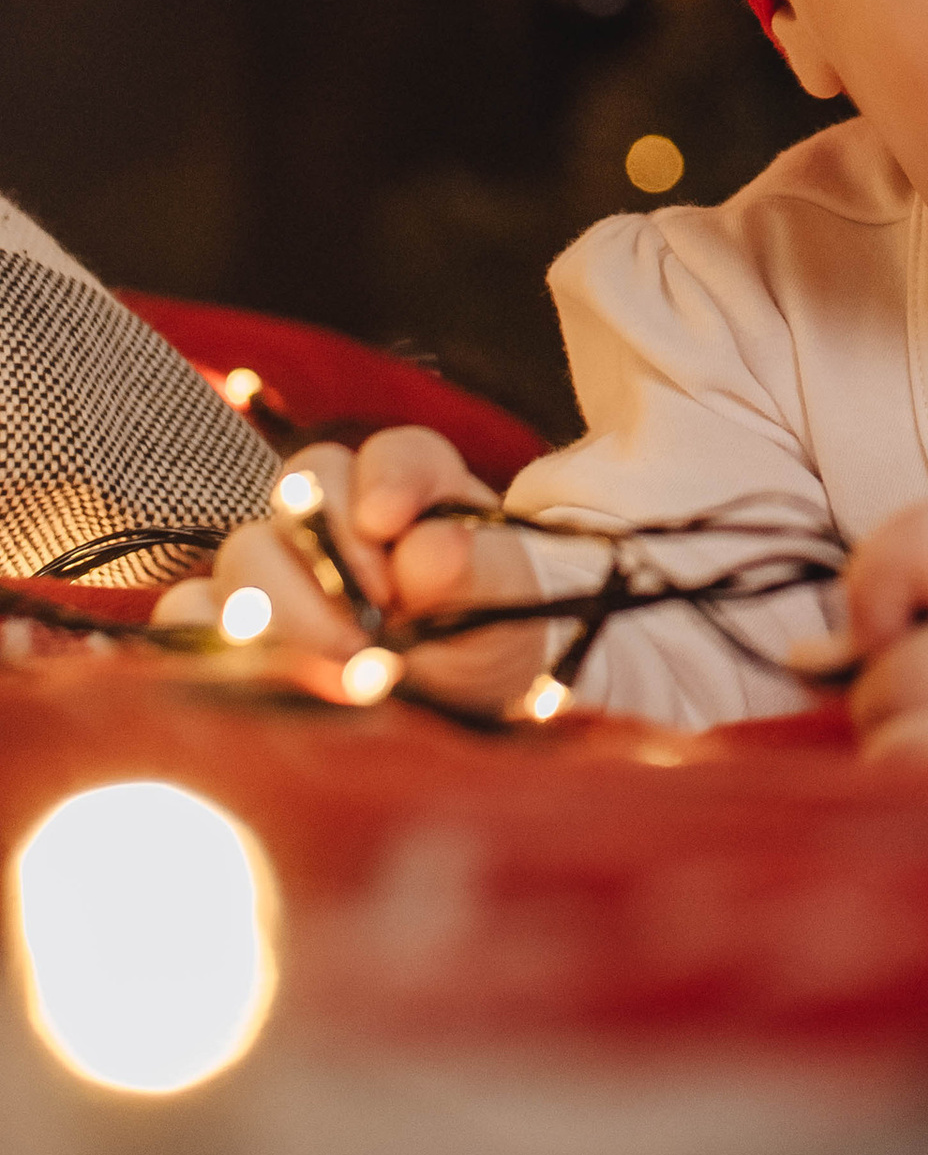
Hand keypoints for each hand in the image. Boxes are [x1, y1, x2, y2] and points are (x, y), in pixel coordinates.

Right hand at [151, 428, 551, 716]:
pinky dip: (207, 638)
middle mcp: (338, 512)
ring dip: (281, 610)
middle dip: (332, 562)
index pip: (397, 455)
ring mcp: (278, 563)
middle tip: (370, 634)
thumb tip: (429, 552)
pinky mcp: (231, 622)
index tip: (388, 523)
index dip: (389, 480)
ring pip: (244, 551)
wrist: (463, 699)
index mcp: (416, 488)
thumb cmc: (491, 635)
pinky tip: (255, 673)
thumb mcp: (512, 607)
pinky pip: (188, 612)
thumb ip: (484, 573)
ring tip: (330, 669)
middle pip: (304, 491)